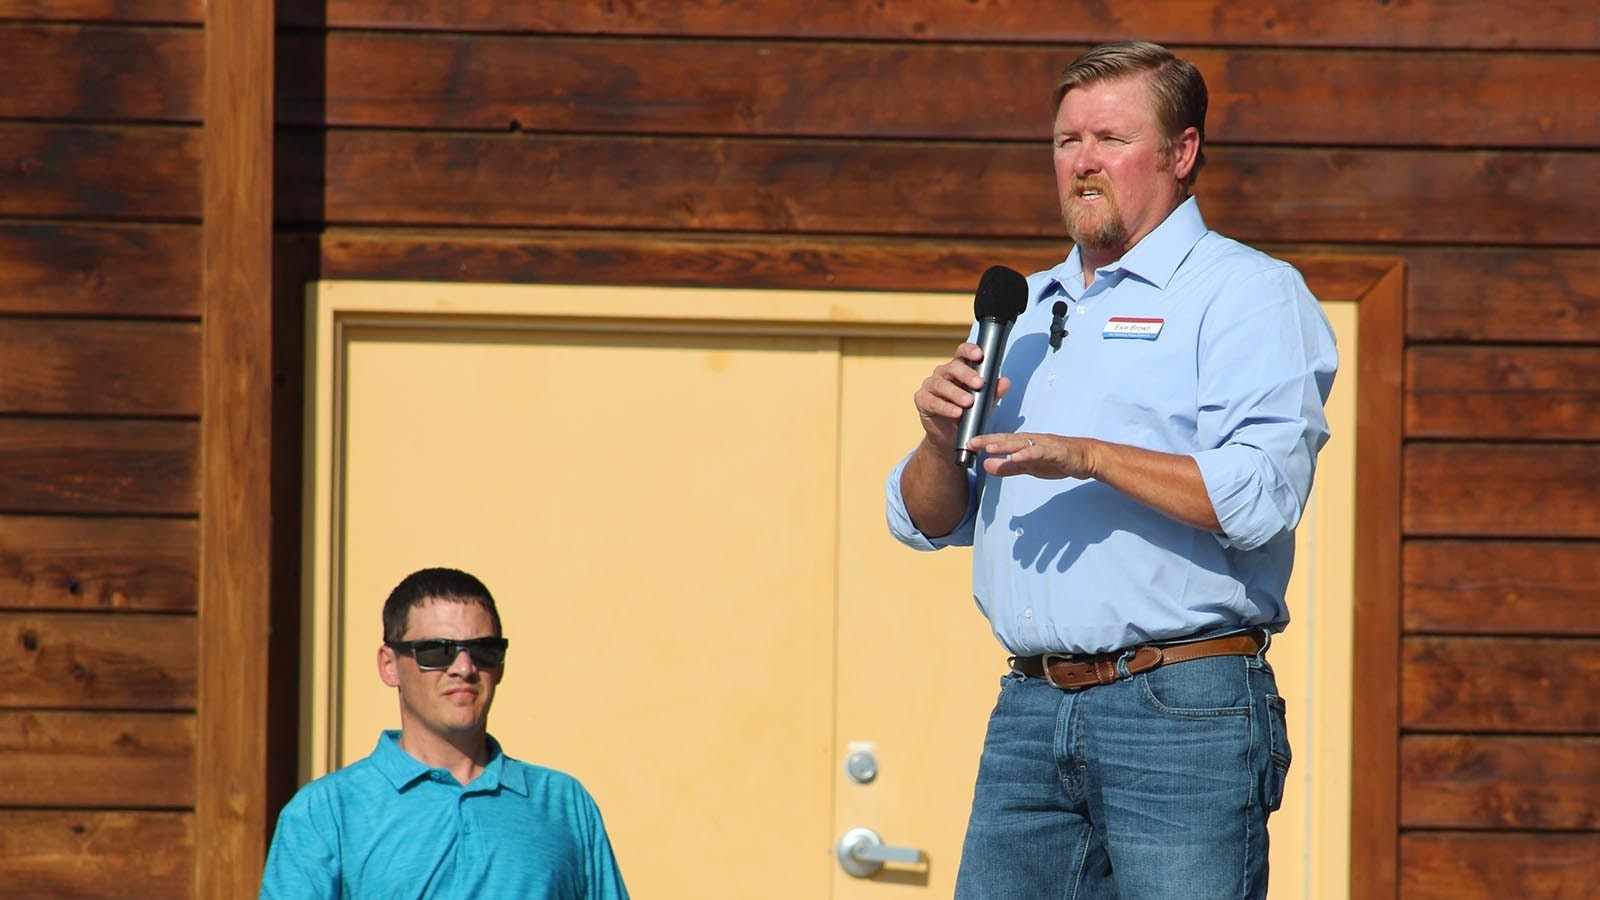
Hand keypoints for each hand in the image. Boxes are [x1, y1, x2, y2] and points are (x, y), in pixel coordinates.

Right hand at [913, 343, 1010, 450]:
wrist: (952, 437)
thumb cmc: (968, 414)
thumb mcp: (985, 404)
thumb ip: (994, 393)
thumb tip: (1005, 382)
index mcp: (959, 368)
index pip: (962, 353)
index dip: (969, 350)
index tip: (979, 355)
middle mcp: (943, 373)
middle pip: (952, 367)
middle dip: (966, 375)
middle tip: (979, 384)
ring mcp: (930, 385)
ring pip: (941, 384)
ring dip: (956, 393)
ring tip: (968, 403)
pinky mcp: (922, 400)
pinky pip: (933, 401)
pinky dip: (945, 407)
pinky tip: (956, 413)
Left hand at [970, 432, 1096, 479]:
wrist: (1086, 458)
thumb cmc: (1057, 459)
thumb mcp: (1028, 467)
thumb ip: (1008, 467)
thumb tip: (986, 466)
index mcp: (1025, 443)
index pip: (1001, 441)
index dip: (985, 442)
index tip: (968, 443)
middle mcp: (1032, 441)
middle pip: (1008, 439)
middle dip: (989, 440)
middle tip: (971, 442)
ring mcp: (1044, 445)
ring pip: (1022, 444)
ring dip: (1005, 446)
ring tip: (989, 448)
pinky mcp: (1056, 452)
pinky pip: (1040, 453)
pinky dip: (1028, 454)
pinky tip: (1017, 457)